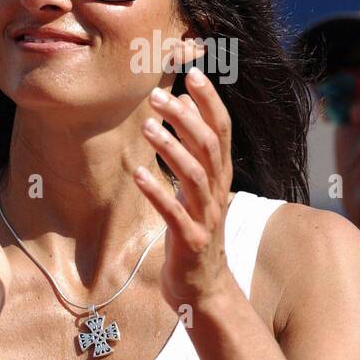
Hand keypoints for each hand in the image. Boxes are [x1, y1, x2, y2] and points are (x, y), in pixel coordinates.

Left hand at [133, 68, 238, 309]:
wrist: (203, 286)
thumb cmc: (192, 229)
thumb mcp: (194, 187)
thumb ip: (189, 150)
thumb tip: (177, 107)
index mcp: (220, 176)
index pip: (222, 130)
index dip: (210, 101)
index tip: (192, 72)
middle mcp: (218, 191)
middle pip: (210, 146)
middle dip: (185, 118)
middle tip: (156, 95)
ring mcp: (206, 216)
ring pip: (196, 176)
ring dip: (171, 149)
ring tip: (146, 127)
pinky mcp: (190, 240)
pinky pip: (174, 212)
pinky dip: (156, 191)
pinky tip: (137, 173)